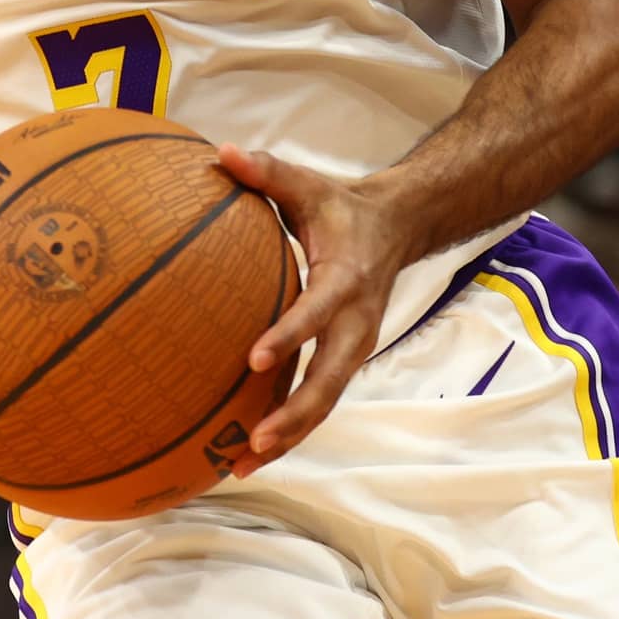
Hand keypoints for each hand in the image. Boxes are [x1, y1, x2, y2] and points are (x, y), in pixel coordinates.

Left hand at [219, 145, 413, 472]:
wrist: (397, 228)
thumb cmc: (340, 206)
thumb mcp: (307, 185)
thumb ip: (266, 172)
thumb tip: (221, 153)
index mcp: (345, 280)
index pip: (316, 312)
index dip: (289, 336)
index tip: (254, 359)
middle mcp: (355, 324)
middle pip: (329, 381)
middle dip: (294, 415)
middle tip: (253, 441)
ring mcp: (352, 348)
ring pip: (325, 403)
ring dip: (288, 436)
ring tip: (239, 466)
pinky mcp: (343, 361)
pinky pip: (318, 401)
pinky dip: (289, 430)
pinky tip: (247, 455)